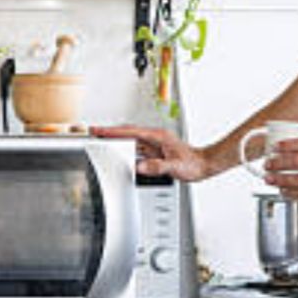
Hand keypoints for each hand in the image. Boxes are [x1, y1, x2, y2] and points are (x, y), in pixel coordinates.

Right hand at [92, 125, 214, 180]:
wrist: (203, 165)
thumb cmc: (193, 163)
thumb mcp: (175, 167)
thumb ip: (157, 167)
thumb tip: (140, 166)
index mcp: (158, 136)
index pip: (130, 132)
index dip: (113, 131)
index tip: (99, 130)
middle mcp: (154, 138)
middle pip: (127, 133)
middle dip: (110, 133)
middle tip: (94, 133)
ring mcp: (154, 144)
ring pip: (130, 141)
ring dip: (116, 141)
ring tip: (101, 142)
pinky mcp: (154, 152)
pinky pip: (135, 149)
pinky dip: (125, 150)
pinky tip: (118, 155)